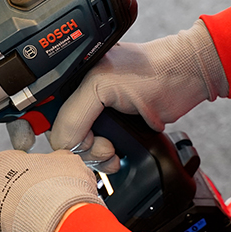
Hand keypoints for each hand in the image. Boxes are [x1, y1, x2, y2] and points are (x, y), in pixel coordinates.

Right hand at [49, 20, 227, 154]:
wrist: (186, 78)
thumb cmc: (150, 71)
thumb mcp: (100, 87)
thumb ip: (74, 115)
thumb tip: (62, 145)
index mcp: (68, 80)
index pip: (45, 115)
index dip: (52, 132)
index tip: (68, 140)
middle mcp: (79, 98)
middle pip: (61, 136)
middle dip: (80, 148)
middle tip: (103, 145)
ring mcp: (97, 116)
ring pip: (79, 149)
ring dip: (95, 157)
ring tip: (113, 150)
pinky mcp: (114, 130)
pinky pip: (97, 153)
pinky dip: (105, 160)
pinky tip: (117, 155)